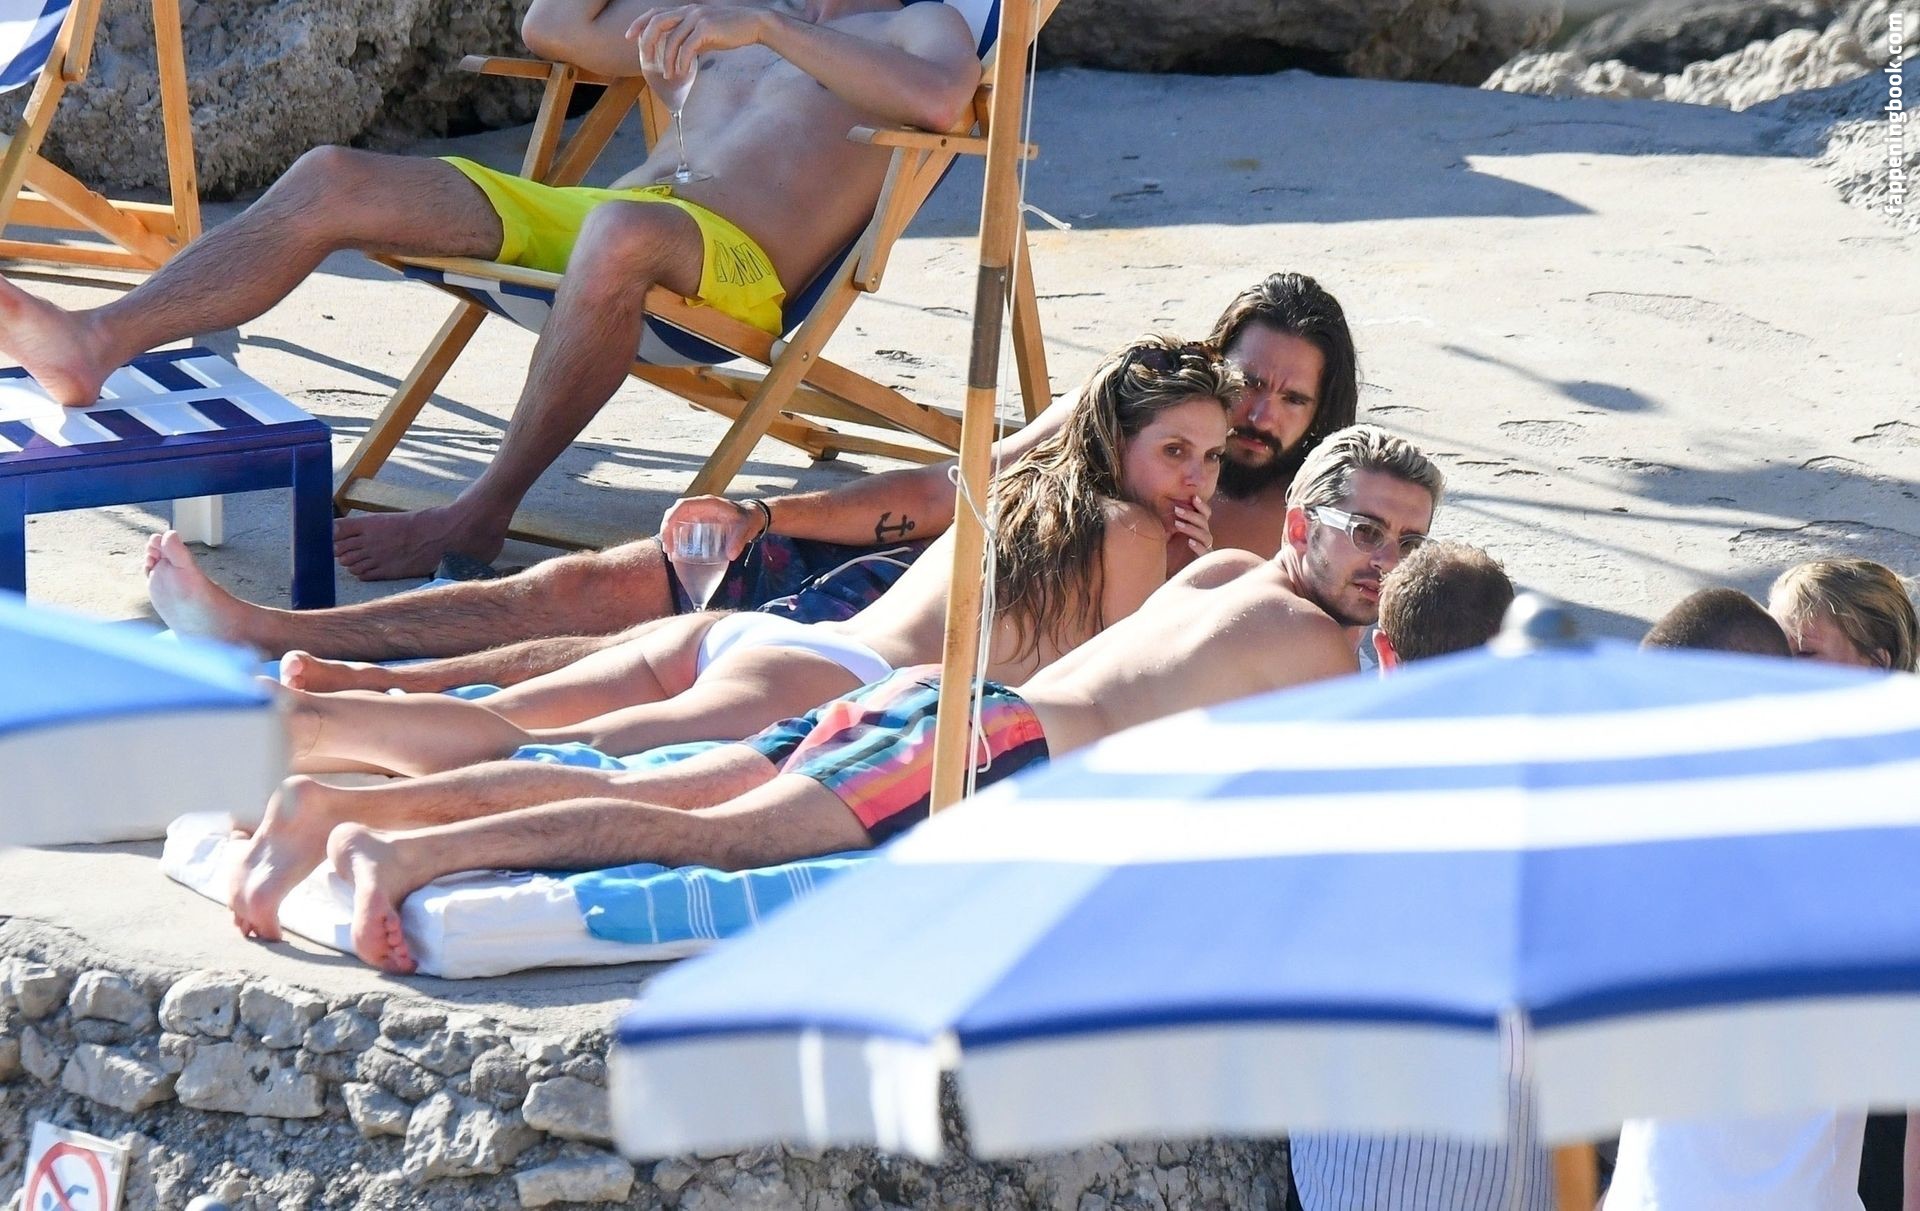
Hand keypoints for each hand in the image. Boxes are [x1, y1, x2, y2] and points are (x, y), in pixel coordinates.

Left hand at [628, 4, 769, 77]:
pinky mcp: (706, 28)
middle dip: (647, 41)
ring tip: (669, 75)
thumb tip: (679, 56)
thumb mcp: (705, 33)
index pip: (655, 13)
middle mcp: (688, 10)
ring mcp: (697, 18)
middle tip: (646, 59)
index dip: (640, 23)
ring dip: (667, 60)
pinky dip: (681, 62)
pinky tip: (682, 72)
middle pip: (657, 22)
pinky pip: (687, 47)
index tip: (630, 37)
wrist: (753, 24)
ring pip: (672, 39)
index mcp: (685, 10)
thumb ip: (690, 39)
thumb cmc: (730, 30)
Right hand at [660, 494, 762, 561]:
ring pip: (676, 519)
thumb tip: (731, 555)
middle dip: (667, 530)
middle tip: (668, 550)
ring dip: (670, 534)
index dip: (671, 520)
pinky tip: (678, 552)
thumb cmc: (748, 519)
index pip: (682, 506)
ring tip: (671, 553)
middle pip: (674, 513)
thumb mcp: (746, 528)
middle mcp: (700, 506)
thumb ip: (739, 540)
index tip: (669, 537)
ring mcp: (699, 513)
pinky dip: (677, 537)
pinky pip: (683, 526)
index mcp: (707, 503)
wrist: (753, 517)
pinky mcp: (700, 521)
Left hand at [1168, 494, 1213, 557]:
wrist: (1168, 576)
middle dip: (1191, 515)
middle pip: (1204, 523)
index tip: (1193, 497)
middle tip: (1176, 510)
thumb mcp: (1167, 536)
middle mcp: (1203, 539)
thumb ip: (1169, 523)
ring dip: (1191, 528)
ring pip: (1205, 535)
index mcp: (1197, 530)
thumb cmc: (1168, 555)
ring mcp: (1205, 551)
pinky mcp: (1203, 563)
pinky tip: (1189, 542)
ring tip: (1177, 524)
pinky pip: (1205, 553)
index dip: (1202, 506)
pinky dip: (1198, 546)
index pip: (1205, 515)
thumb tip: (1162, 505)